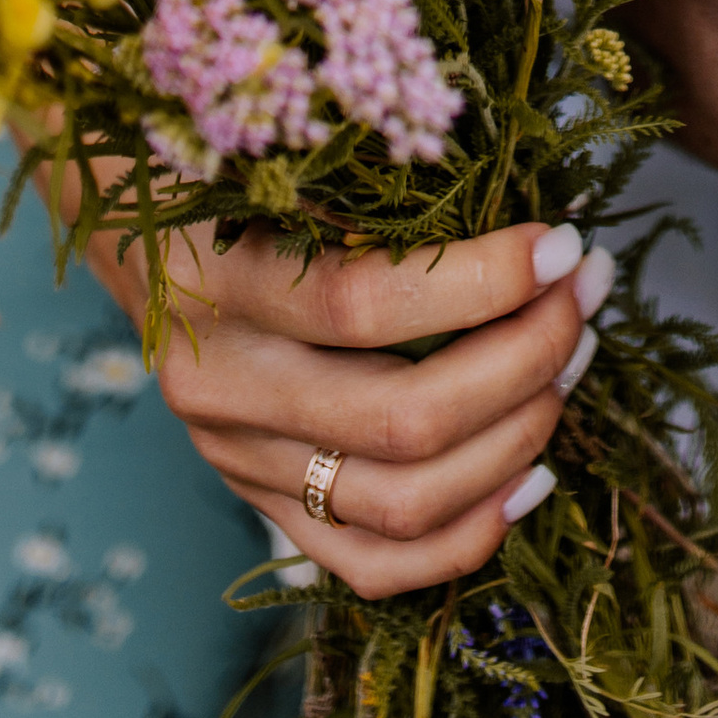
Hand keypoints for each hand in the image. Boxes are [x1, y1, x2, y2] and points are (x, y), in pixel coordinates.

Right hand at [86, 208, 612, 599]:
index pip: (364, 302)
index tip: (563, 243)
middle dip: (526, 359)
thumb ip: (370, 180)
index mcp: (214, 285)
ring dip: (516, 437)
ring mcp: (236, 463)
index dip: (483, 281)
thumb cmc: (222, 170)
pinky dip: (466, 534)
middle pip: (403, 419)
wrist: (132, 238)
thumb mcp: (273, 152)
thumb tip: (523, 194)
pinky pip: (372, 565)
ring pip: (403, 501)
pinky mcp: (259, 507)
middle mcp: (221, 388)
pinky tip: (531, 475)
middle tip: (585, 297)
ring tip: (572, 364)